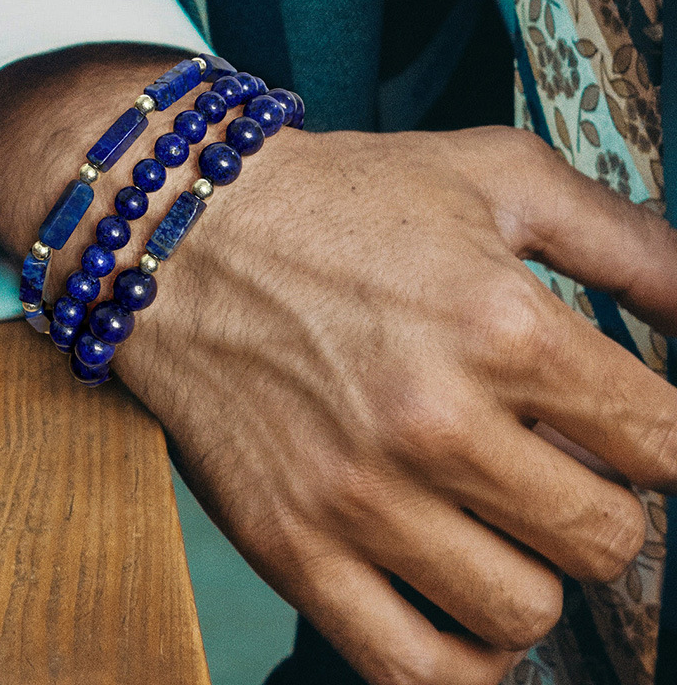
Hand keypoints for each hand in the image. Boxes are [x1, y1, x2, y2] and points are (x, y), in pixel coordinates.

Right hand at [0, 47, 676, 684]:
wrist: (182, 231)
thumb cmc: (335, 199)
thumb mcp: (493, 176)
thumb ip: (629, 241)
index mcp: (499, 325)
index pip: (664, 444)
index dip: (660, 438)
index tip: (626, 428)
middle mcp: (432, 421)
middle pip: (607, 538)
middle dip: (602, 500)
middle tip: (552, 460)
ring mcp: (356, 496)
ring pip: (524, 610)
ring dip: (532, 566)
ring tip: (493, 513)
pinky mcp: (290, 544)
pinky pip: (410, 669)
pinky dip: (463, 660)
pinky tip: (462, 608)